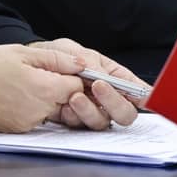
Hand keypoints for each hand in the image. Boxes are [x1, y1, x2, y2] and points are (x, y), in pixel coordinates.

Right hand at [0, 41, 139, 133]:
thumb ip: (55, 59)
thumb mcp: (20, 53)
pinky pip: (34, 117)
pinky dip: (28, 106)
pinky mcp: (17, 130)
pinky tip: (11, 94)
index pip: (76, 86)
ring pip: (50, 109)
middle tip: (36, 72)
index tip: (62, 67)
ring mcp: (28, 122)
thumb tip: (81, 64)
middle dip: (58, 87)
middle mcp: (40, 110)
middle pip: (65, 99)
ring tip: (20, 81)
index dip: (72, 75)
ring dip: (43, 97)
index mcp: (44, 89)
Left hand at [29, 38, 144, 130]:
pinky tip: (64, 106)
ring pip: (102, 122)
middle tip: (98, 86)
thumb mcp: (72, 49)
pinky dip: (73, 117)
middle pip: (125, 113)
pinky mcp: (72, 121)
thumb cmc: (57, 55)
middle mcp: (105, 98)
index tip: (146, 98)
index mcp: (112, 77)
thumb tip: (102, 75)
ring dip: (90, 110)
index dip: (145, 96)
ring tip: (74, 95)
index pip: (136, 90)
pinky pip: (79, 126)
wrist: (31, 65)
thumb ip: (88, 60)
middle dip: (114, 102)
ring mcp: (90, 112)